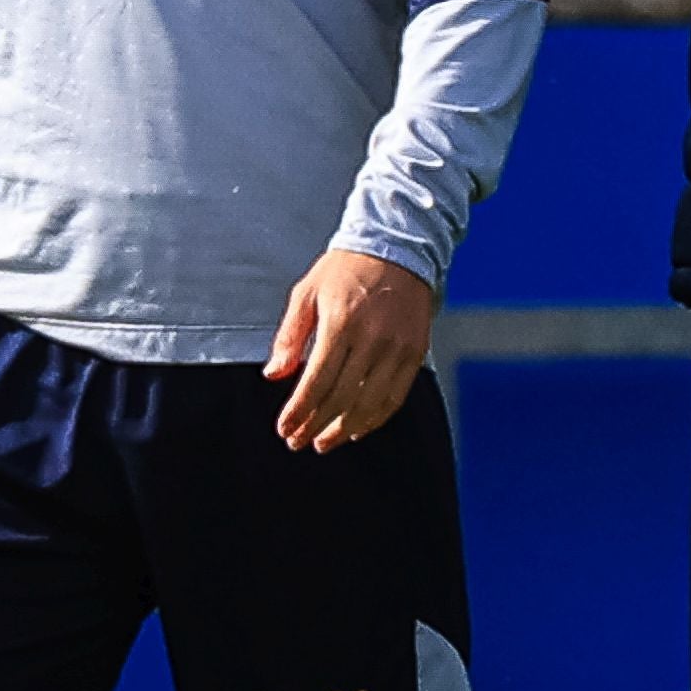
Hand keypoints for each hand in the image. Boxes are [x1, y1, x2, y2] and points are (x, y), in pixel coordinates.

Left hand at [267, 251, 439, 451]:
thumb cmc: (345, 270)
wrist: (397, 248)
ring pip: (369, 404)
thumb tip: (275, 374)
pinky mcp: (415, 353)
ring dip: (344, 430)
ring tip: (324, 442)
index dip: (299, 411)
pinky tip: (357, 429)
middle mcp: (371, 339)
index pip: (316, 381)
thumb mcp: (307, 293)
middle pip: (341, 398)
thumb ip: (289, 336)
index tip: (284, 428)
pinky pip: (395, 397)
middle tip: (298, 442)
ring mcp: (397, 348)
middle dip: (316, 426)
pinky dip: (376, 419)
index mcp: (340, 323)